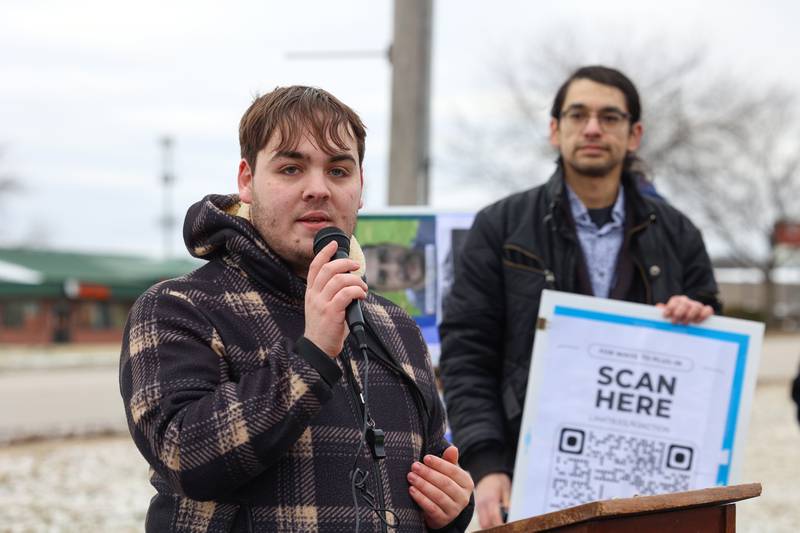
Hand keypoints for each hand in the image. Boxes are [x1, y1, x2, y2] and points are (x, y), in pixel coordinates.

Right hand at [303, 240, 367, 356]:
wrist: (318, 349)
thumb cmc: (325, 328)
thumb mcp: (322, 307)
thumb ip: (332, 293)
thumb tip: (353, 281)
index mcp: (311, 293)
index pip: (315, 267)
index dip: (324, 253)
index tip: (334, 244)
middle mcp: (314, 296)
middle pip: (328, 269)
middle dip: (344, 263)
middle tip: (356, 266)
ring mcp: (321, 304)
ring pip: (339, 280)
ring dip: (355, 280)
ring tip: (362, 288)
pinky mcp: (331, 313)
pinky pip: (346, 294)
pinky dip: (357, 291)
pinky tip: (362, 296)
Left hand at [407, 446, 473, 528]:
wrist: (441, 510)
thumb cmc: (444, 485)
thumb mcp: (448, 473)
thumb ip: (449, 461)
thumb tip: (452, 448)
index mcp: (467, 483)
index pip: (454, 471)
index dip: (439, 464)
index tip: (425, 458)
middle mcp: (463, 498)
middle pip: (445, 483)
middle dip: (428, 474)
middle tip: (415, 466)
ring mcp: (454, 510)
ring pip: (439, 496)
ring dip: (423, 485)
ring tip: (411, 477)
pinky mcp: (443, 520)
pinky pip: (432, 508)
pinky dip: (421, 499)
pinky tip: (412, 490)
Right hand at [475, 472, 510, 528]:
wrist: (487, 473)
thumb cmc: (498, 479)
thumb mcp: (506, 488)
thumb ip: (508, 501)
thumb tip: (509, 512)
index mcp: (491, 498)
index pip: (494, 516)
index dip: (500, 524)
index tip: (506, 527)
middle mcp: (482, 503)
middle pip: (485, 523)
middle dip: (493, 527)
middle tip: (503, 527)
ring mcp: (479, 506)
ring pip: (482, 523)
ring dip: (489, 526)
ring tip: (499, 524)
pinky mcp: (478, 507)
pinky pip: (480, 519)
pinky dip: (486, 523)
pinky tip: (494, 522)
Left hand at [657, 295, 713, 324]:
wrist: (685, 320)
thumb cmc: (674, 318)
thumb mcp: (667, 314)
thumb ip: (663, 310)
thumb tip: (659, 306)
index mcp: (677, 300)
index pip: (675, 300)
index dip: (670, 308)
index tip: (665, 316)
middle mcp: (688, 302)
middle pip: (685, 303)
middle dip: (679, 313)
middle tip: (674, 322)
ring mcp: (697, 305)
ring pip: (696, 306)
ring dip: (690, 315)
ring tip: (685, 323)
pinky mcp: (706, 311)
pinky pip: (708, 310)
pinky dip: (703, 315)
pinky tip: (697, 322)